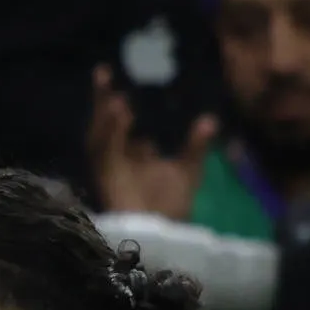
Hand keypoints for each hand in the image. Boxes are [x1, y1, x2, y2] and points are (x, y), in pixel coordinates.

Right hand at [79, 75, 208, 220]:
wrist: (167, 238)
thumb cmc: (173, 206)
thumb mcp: (189, 169)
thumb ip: (196, 145)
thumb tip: (210, 119)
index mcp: (133, 155)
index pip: (121, 124)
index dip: (119, 104)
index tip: (124, 82)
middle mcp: (118, 158)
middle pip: (105, 124)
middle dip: (102, 100)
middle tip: (102, 72)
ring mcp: (111, 168)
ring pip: (99, 135)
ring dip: (102, 114)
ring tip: (109, 91)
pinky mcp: (107, 179)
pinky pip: (104, 152)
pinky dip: (110, 132)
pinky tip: (117, 112)